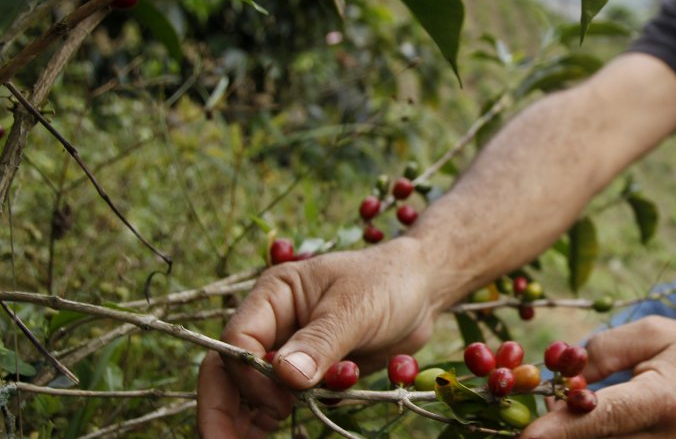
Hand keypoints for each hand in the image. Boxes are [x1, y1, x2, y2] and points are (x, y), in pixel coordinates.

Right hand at [197, 238, 436, 436]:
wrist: (422, 289)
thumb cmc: (387, 283)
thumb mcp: (356, 308)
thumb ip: (321, 342)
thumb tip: (285, 376)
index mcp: (275, 295)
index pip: (238, 340)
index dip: (250, 375)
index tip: (281, 399)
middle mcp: (272, 323)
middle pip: (229, 370)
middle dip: (222, 409)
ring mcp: (287, 350)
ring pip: (247, 390)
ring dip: (245, 420)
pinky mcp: (307, 372)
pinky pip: (280, 400)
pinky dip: (270, 421)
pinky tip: (266, 438)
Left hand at [523, 316, 675, 438]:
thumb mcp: (654, 333)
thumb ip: (605, 350)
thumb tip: (561, 374)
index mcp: (663, 400)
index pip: (603, 419)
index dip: (561, 428)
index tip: (525, 435)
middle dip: (558, 430)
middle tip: (530, 412)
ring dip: (576, 432)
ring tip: (565, 409)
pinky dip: (595, 436)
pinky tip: (589, 418)